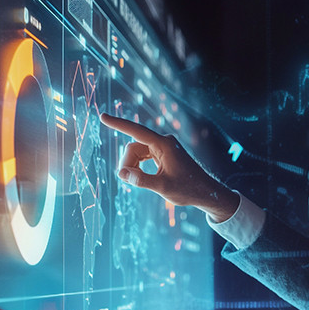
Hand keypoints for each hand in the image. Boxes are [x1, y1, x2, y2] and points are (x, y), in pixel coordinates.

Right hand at [99, 113, 239, 220]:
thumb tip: (121, 173)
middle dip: (127, 163)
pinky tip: (142, 176)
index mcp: (164, 145)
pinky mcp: (164, 153)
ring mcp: (164, 146)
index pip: (136, 131)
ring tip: (137, 181)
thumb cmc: (188, 190)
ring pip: (137, 151)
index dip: (117, 124)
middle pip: (134, 147)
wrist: (206, 192)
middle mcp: (164, 141)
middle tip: (128, 180)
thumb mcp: (163, 187)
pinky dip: (138, 165)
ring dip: (132, 166)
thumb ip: (142, 180)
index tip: (102, 116)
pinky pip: (143, 155)